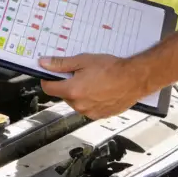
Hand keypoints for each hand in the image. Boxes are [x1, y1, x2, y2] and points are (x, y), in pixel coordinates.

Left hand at [37, 54, 152, 119]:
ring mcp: (89, 112)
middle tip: (80, 74)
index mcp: (71, 91)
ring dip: (79, 94)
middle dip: (67, 85)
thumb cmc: (111, 69)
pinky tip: (100, 90)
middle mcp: (78, 105)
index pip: (48, 88)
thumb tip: (44, 63)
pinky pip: (88, 108)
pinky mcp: (99, 115)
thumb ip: (60, 64)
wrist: (134, 79)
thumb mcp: (83, 61)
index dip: (48, 79)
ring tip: (93, 82)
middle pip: (63, 94)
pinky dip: (90, 100)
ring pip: (76, 102)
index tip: (52, 74)